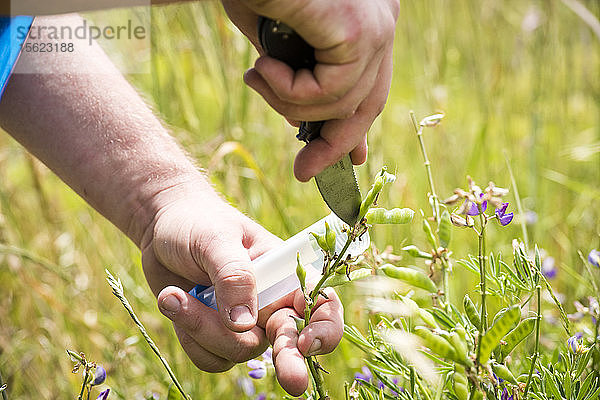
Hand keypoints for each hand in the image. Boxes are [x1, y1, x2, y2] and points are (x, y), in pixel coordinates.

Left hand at [140, 182, 342, 394]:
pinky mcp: (216, 335)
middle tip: (293, 384)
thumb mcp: (216, 239)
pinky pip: (211, 358)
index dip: (324, 328)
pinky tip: (173, 301)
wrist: (162, 228)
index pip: (320, 305)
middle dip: (290, 363)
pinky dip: (189, 337)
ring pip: (238, 352)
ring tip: (174, 295)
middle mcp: (270, 303)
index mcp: (284, 274)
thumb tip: (243, 324)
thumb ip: (234, 277)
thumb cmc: (198, 222)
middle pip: (290, 343)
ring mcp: (244, 323)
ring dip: (203, 329)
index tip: (306, 341)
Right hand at [222, 0, 398, 180]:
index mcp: (367, 19)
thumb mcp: (278, 43)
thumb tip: (305, 123)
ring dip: (288, 105)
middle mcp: (381, 21)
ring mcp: (376, 26)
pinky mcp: (361, 31)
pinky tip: (264, 67)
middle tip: (305, 172)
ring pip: (342, 104)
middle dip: (335, 143)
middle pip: (369, 102)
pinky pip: (329, 94)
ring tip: (256, 78)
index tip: (348, 159)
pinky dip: (289, 92)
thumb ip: (299, 79)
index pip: (371, 85)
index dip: (356, 127)